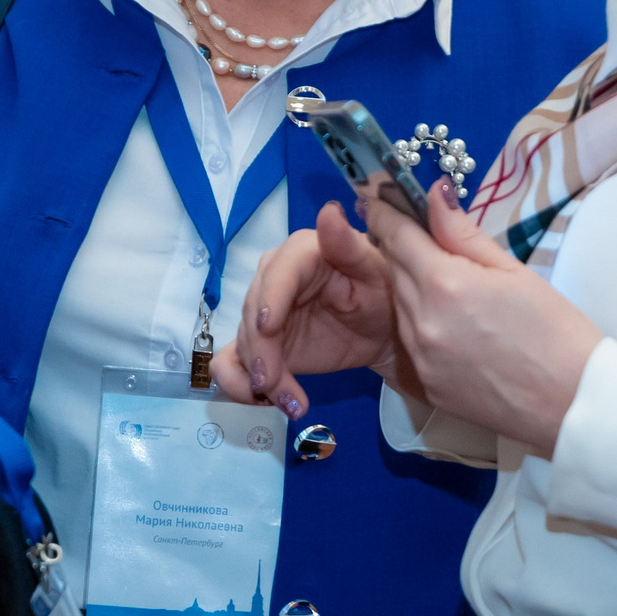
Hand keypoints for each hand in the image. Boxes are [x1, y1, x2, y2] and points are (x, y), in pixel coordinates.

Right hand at [216, 201, 415, 418]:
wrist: (383, 328)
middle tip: (274, 384)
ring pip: (242, 343)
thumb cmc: (384, 290)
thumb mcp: (375, 268)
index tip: (269, 328)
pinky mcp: (261, 345)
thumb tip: (329, 212)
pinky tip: (266, 402)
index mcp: (302, 253)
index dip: (270, 298)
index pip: (278, 270)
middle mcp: (275, 280)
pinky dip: (239, 384)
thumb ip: (348, 245)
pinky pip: (233, 362)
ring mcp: (264, 314)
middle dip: (260, 351)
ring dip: (257, 377)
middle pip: (253, 313)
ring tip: (288, 403)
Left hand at [356, 191, 603, 454]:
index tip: (379, 198)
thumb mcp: (514, 271)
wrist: (572, 404)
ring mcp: (418, 356)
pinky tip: (450, 322)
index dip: (385, 211)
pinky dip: (419, 323)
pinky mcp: (423, 383)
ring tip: (443, 281)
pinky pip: (408, 340)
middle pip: (393, 268)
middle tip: (413, 231)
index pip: (396, 234)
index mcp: (444, 283)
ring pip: (398, 304)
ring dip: (408, 285)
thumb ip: (463, 232)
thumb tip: (433, 194)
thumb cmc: (556, 332)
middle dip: (399, 246)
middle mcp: (420, 320)